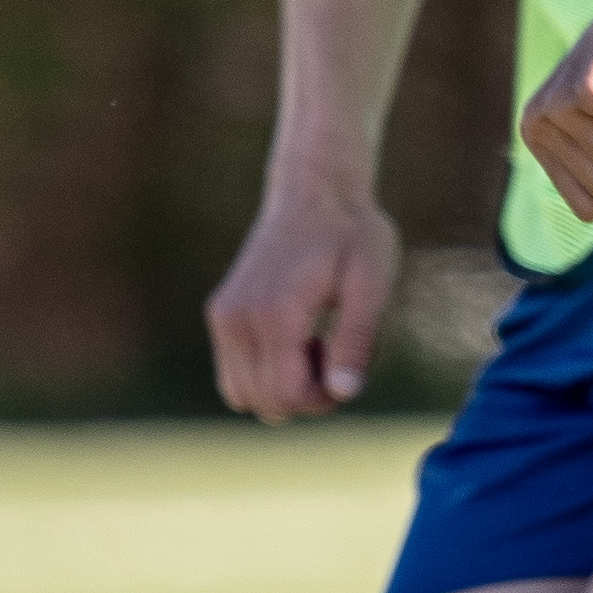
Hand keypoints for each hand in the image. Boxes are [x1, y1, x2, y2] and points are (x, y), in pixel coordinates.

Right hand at [207, 174, 400, 419]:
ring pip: (242, 394)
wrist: (315, 190)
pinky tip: (296, 339)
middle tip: (334, 352)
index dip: (322, 400)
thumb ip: (356, 340)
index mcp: (275, 314)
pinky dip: (264, 373)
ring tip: (314, 344)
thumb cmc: (353, 234)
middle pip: (263, 402)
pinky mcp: (221, 313)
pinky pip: (234, 373)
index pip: (286, 396)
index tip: (348, 369)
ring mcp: (223, 316)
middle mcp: (237, 319)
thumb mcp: (371, 285)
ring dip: (282, 387)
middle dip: (304, 397)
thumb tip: (343, 393)